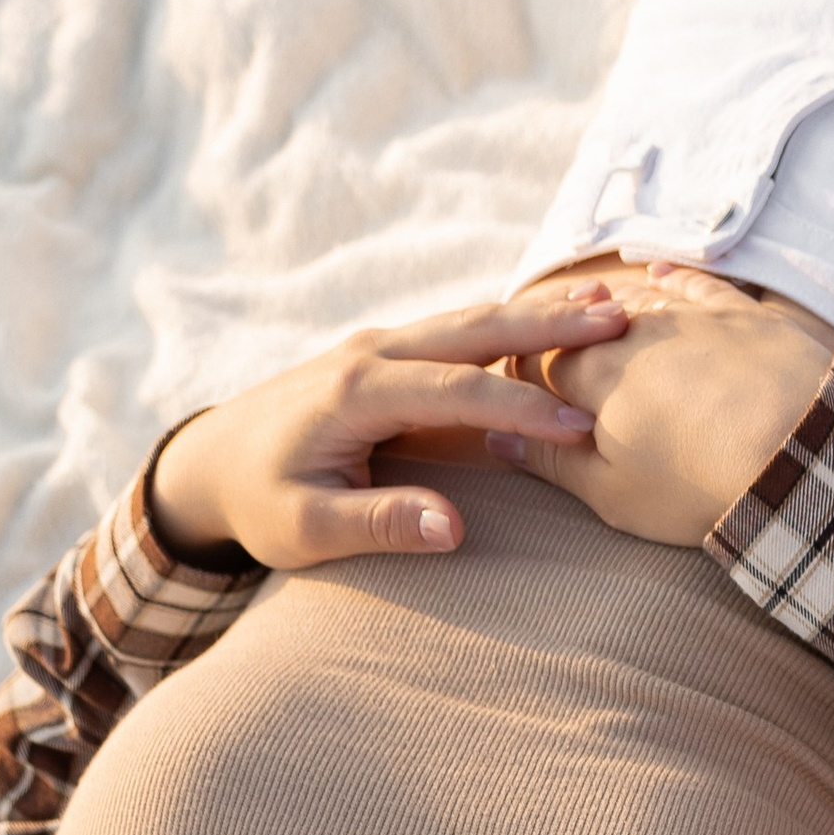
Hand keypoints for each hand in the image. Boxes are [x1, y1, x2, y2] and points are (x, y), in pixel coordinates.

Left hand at [146, 290, 630, 570]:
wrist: (211, 461)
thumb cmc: (257, 502)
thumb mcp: (305, 529)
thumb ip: (377, 523)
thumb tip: (453, 527)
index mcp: (358, 392)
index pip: (459, 391)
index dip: (524, 407)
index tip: (582, 427)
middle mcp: (373, 353)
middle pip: (476, 328)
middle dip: (551, 323)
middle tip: (621, 317)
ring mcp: (381, 346)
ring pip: (473, 319)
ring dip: (541, 312)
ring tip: (610, 305)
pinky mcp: (389, 355)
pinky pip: (460, 332)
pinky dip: (513, 324)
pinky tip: (557, 321)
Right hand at [506, 261, 833, 549]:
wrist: (798, 450)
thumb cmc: (698, 486)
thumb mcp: (613, 493)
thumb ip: (552, 463)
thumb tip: (499, 439)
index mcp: (591, 376)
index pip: (534, 361)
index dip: (519, 376)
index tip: (515, 391)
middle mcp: (630, 331)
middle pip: (578, 327)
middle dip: (559, 341)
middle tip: (550, 356)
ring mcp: (685, 314)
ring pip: (629, 303)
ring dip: (606, 313)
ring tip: (592, 323)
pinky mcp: (735, 312)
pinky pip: (693, 283)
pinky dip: (670, 280)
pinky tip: (658, 276)